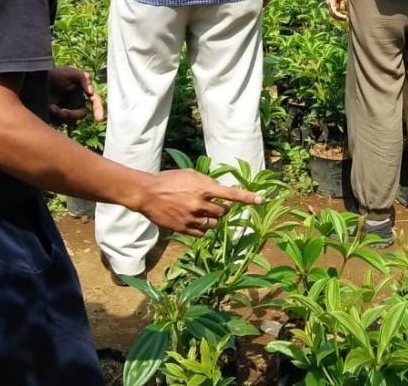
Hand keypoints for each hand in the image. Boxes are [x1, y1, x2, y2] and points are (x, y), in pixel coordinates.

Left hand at [48, 66, 103, 124]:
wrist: (36, 81)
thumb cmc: (54, 74)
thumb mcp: (70, 72)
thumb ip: (83, 78)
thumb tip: (91, 92)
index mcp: (82, 92)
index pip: (94, 101)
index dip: (98, 109)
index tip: (98, 119)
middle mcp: (76, 102)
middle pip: (82, 114)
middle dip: (73, 114)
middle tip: (63, 112)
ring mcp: (67, 110)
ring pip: (72, 121)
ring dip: (63, 116)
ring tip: (52, 107)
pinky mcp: (57, 116)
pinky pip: (61, 122)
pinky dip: (55, 118)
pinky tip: (48, 109)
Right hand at [135, 169, 262, 236]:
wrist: (147, 193)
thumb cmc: (169, 179)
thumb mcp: (190, 174)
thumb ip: (206, 182)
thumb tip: (218, 190)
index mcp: (204, 188)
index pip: (231, 193)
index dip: (247, 198)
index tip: (261, 200)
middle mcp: (200, 203)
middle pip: (223, 212)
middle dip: (222, 209)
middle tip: (213, 205)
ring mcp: (192, 217)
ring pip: (214, 224)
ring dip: (212, 219)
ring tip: (200, 212)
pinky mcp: (183, 228)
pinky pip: (201, 233)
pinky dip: (202, 228)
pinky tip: (193, 220)